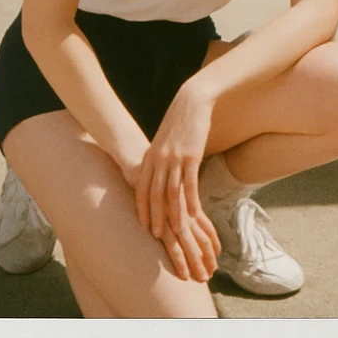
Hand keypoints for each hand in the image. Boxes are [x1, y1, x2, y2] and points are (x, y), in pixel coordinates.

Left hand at [133, 85, 220, 281]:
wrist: (191, 101)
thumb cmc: (178, 121)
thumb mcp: (163, 140)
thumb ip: (159, 157)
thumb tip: (158, 173)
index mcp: (150, 157)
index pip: (142, 189)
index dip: (142, 209)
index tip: (143, 225)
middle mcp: (159, 160)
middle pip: (154, 194)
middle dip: (155, 217)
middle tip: (157, 236)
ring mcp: (175, 159)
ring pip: (171, 193)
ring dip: (173, 214)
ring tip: (176, 231)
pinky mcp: (191, 156)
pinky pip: (190, 183)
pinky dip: (191, 201)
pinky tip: (195, 214)